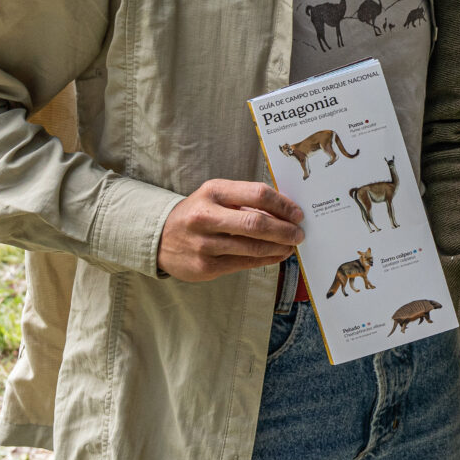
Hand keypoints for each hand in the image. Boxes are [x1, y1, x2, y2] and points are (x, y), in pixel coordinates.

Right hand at [156, 179, 303, 281]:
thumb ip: (246, 199)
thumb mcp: (216, 196)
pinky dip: (266, 259)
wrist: (159, 237)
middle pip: (257, 223)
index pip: (258, 194)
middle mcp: (206, 217)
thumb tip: (285, 211)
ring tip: (291, 245)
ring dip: (279, 247)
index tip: (298, 213)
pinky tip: (277, 255)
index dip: (283, 205)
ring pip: (253, 247)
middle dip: (285, 230)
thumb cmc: (197, 213)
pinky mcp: (205, 267)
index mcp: (213, 192)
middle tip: (299, 233)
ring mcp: (204, 244)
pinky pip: (244, 263)